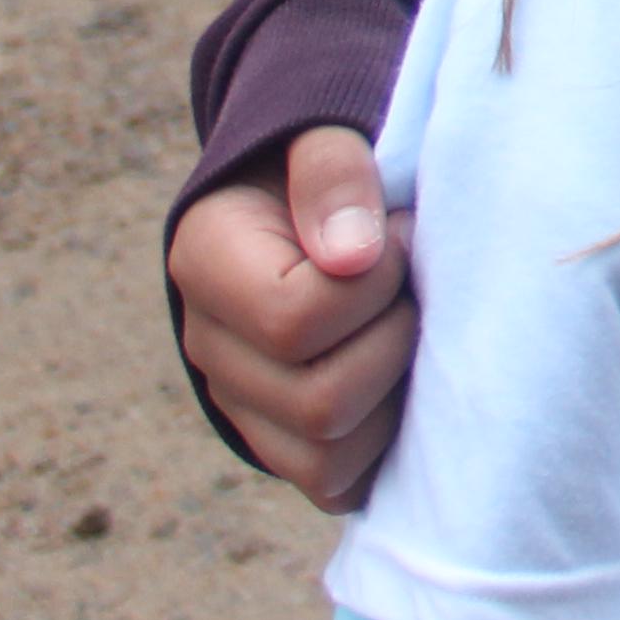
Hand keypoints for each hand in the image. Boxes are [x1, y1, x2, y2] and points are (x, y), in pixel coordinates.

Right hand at [171, 125, 417, 507]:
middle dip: (394, 340)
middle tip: (412, 285)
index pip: (294, 319)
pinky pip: (336, 483)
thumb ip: (333, 175)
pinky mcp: (285, 444)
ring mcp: (243, 405)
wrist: (316, 199)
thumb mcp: (327, 136)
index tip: (400, 233)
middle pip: (318, 402)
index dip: (374, 283)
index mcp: (206, 262)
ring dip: (395, 393)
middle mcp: (211, 346)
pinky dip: (385, 441)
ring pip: (327, 456)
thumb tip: (352, 256)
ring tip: (406, 325)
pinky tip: (407, 376)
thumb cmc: (333, 165)